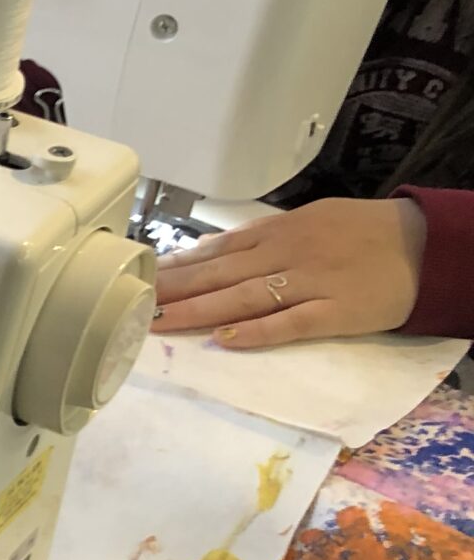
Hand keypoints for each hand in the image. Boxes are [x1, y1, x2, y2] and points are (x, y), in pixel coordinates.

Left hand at [152, 196, 426, 348]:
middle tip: (133, 305)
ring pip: (245, 297)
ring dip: (199, 311)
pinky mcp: (336, 310)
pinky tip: (227, 338)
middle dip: (174, 291)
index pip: (215, 251)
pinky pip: (292, 322)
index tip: (141, 280)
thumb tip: (209, 253)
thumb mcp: (307, 221)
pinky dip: (259, 330)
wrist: (424, 243)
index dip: (177, 267)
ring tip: (159, 322)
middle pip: (220, 274)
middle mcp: (287, 254)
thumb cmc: (361, 233)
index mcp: (278, 232)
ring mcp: (311, 283)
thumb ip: (259, 238)